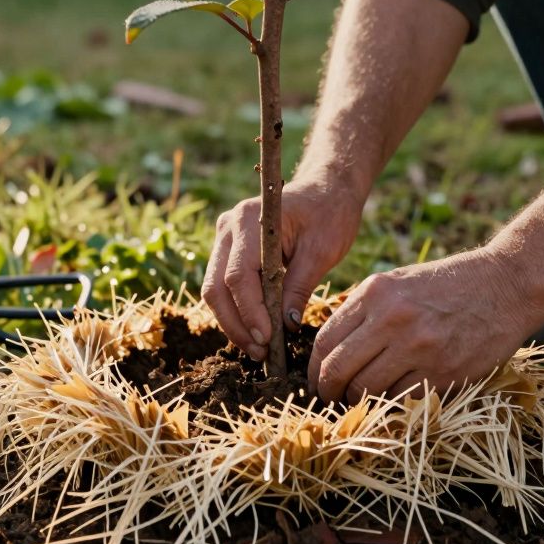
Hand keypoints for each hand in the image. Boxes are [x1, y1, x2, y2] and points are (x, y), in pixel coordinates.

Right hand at [204, 180, 362, 360]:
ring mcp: (224, 238)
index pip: (238, 276)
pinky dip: (236, 311)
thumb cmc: (329, 214)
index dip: (250, 312)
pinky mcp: (228, 250)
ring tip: (258, 348)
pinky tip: (255, 331)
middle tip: (260, 352)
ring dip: (233, 322)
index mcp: (250, 220)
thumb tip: (286, 326)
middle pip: (216, 286)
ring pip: (214, 290)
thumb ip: (299, 287)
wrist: (325, 190)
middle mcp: (228, 227)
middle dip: (236, 324)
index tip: (268, 339)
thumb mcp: (322, 251)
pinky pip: (222, 286)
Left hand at [308, 248, 543, 402]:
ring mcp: (419, 348)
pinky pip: (401, 401)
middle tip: (330, 399)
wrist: (505, 285)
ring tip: (362, 401)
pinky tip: (393, 399)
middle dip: (327, 392)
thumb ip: (362, 310)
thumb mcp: (396, 281)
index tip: (316, 379)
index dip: (314, 368)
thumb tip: (328, 349)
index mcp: (374, 293)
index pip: (324, 341)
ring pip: (366, 391)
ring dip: (358, 402)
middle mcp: (392, 319)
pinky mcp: (443, 373)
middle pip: (337, 370)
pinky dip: (392, 405)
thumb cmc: (447, 284)